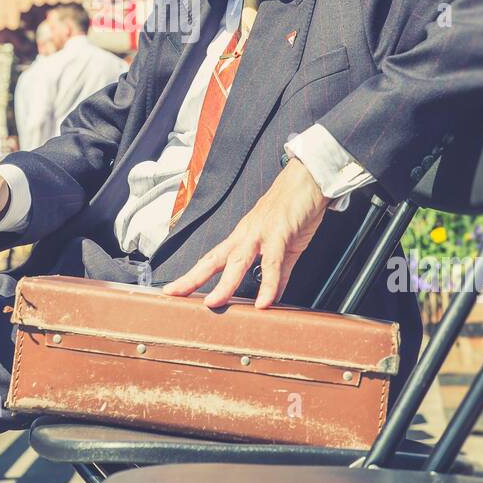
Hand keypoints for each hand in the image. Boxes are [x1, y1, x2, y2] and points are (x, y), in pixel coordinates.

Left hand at [161, 158, 328, 308]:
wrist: (308, 179)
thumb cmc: (294, 207)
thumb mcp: (284, 246)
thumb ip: (278, 273)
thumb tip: (273, 296)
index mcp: (243, 237)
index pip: (212, 260)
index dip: (193, 275)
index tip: (174, 290)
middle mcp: (246, 235)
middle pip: (214, 260)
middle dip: (193, 278)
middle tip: (174, 294)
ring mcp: (261, 233)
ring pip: (238, 260)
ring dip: (226, 283)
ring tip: (215, 303)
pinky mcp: (280, 233)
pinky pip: (273, 262)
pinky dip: (269, 284)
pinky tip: (264, 301)